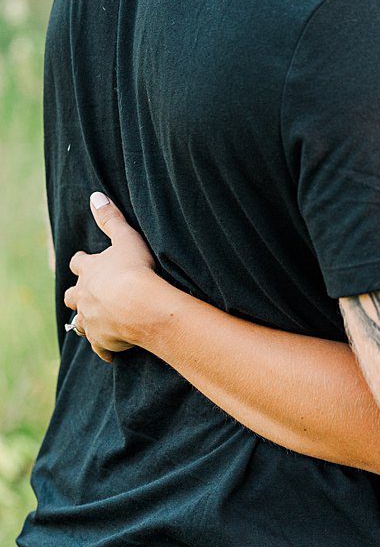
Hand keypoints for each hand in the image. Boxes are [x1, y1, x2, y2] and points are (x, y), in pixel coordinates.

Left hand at [62, 194, 174, 361]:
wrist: (141, 305)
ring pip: (80, 323)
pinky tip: (109, 351)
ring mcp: (91, 320)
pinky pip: (100, 347)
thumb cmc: (135, 269)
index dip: (82, 262)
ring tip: (91, 323)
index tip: (84, 261)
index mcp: (89, 272)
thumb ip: (111, 218)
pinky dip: (104, 348)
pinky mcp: (102, 339)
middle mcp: (84, 296)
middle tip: (83, 295)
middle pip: (71, 296)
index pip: (79, 263)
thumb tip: (95, 195)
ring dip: (85, 322)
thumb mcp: (126, 238)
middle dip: (75, 295)